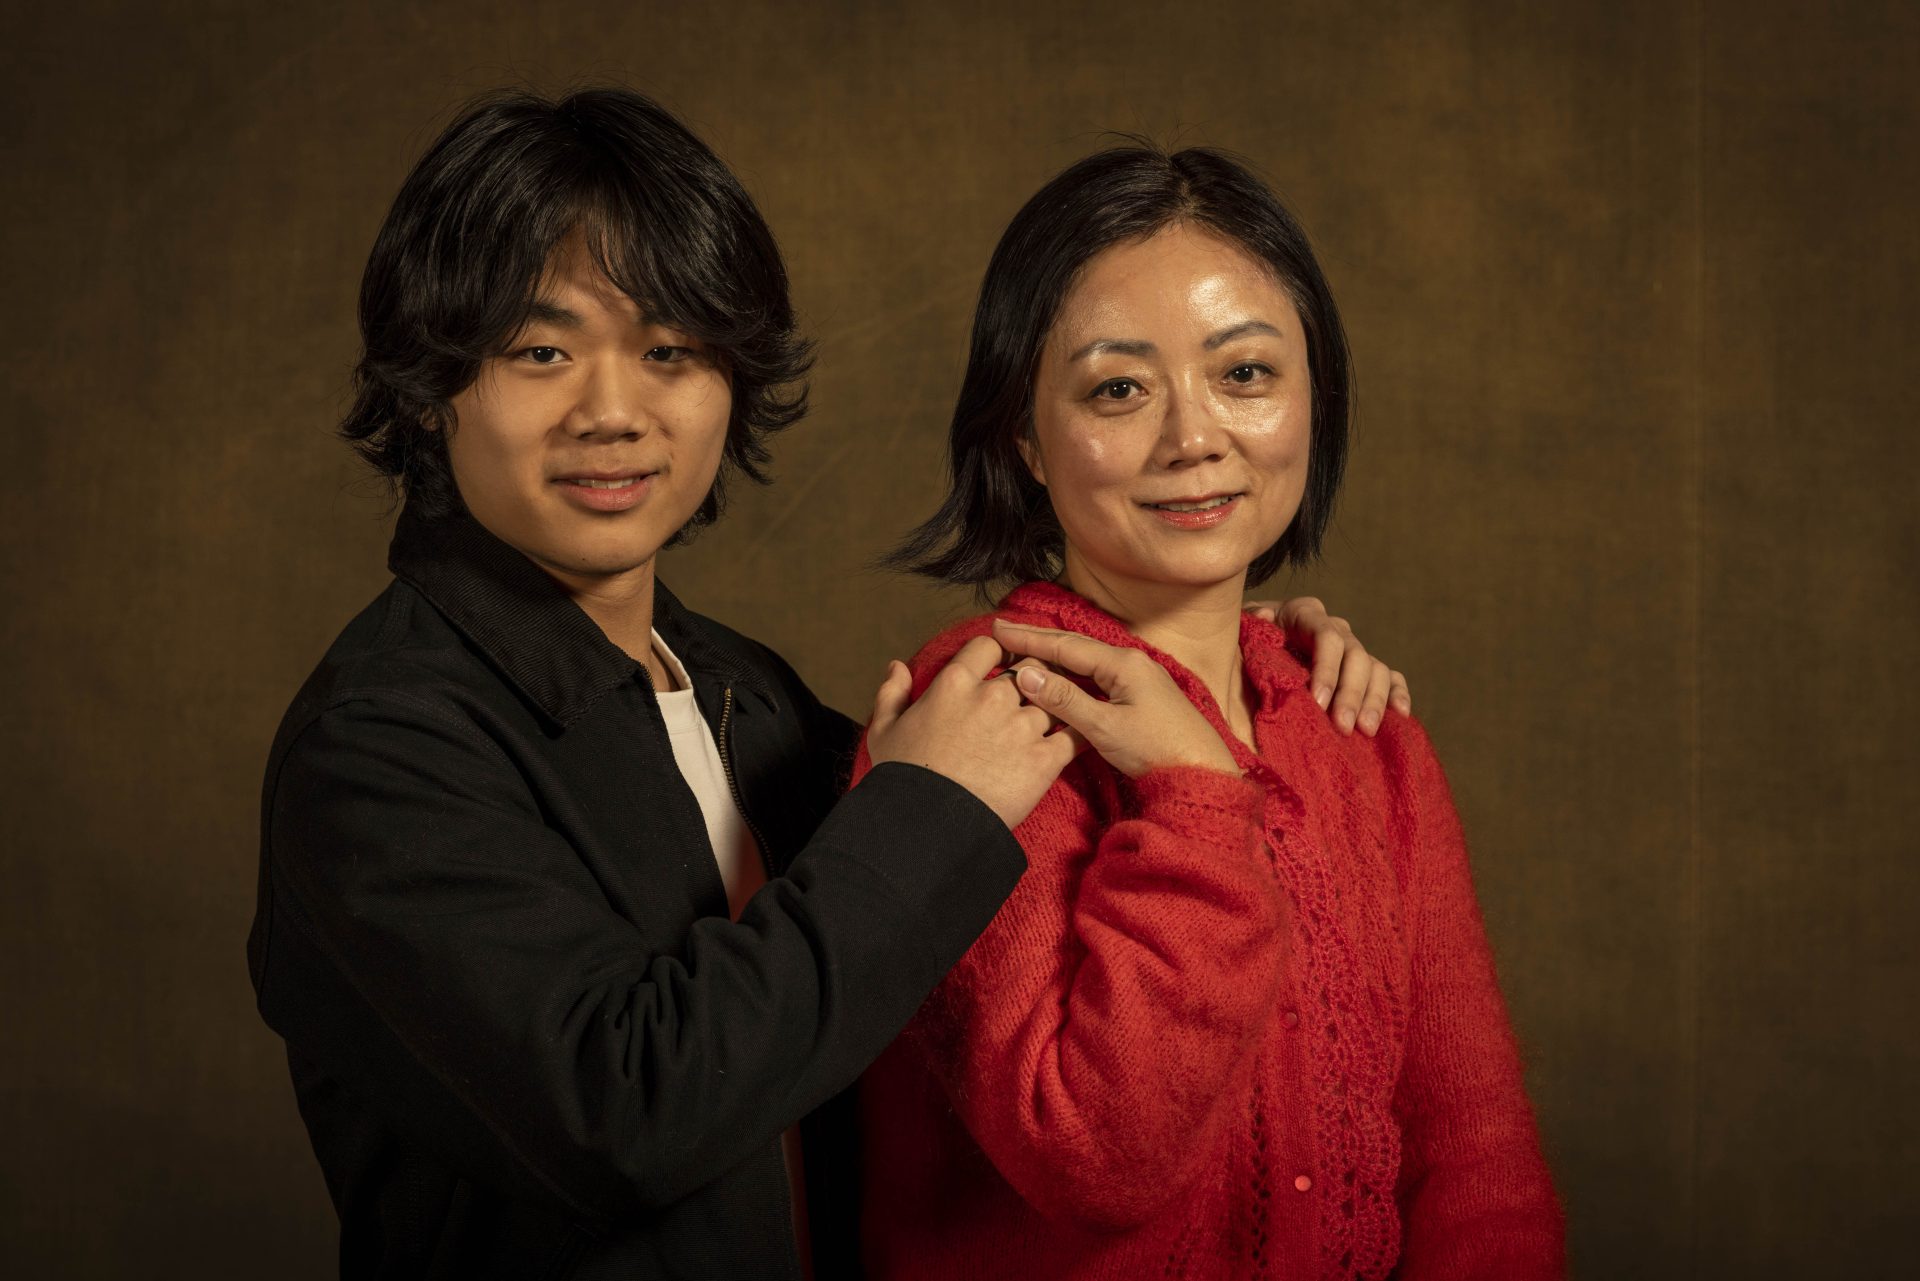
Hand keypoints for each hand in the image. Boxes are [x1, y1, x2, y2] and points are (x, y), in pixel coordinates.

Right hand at [866, 636, 1080, 828]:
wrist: (928, 825)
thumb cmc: (903, 779)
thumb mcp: (885, 730)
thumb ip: (892, 692)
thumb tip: (896, 667)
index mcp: (955, 683)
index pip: (989, 647)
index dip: (998, 656)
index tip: (1000, 670)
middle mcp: (993, 697)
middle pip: (1029, 672)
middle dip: (1031, 682)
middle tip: (1028, 699)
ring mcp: (1022, 726)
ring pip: (1053, 701)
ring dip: (1053, 710)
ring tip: (1049, 726)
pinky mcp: (1044, 759)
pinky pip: (1074, 737)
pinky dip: (1077, 737)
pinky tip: (1075, 742)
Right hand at [991, 619, 1239, 779]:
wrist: (1203, 771)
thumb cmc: (1159, 750)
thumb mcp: (1105, 727)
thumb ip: (1065, 699)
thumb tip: (1026, 675)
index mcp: (1123, 663)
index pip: (1066, 645)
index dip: (1029, 639)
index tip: (998, 629)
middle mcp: (1131, 662)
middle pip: (1076, 646)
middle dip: (1038, 640)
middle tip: (1004, 631)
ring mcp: (1138, 678)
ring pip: (1087, 661)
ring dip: (1054, 656)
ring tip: (1023, 650)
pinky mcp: (1141, 696)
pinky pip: (1098, 677)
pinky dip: (1072, 674)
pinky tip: (1059, 678)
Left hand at [1244, 596, 1409, 736]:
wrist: (1248, 652)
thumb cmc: (1241, 642)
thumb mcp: (1239, 630)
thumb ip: (1249, 624)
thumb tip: (1265, 617)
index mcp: (1304, 614)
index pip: (1327, 637)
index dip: (1327, 669)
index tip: (1318, 702)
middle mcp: (1335, 629)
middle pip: (1356, 656)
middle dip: (1351, 693)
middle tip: (1343, 727)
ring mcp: (1352, 650)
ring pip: (1376, 669)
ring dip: (1374, 700)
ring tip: (1366, 731)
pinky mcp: (1364, 672)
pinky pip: (1391, 678)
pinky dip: (1398, 694)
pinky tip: (1400, 716)